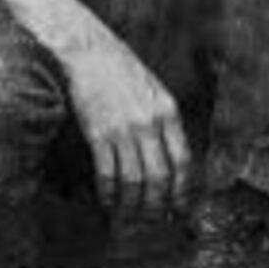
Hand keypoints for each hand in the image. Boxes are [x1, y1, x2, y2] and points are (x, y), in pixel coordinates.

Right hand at [58, 26, 192, 220]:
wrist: (86, 48)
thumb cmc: (119, 67)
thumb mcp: (153, 89)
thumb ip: (164, 120)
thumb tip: (171, 157)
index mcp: (167, 112)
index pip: (183, 162)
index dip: (182, 190)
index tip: (179, 207)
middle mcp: (148, 123)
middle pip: (160, 177)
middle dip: (158, 205)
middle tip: (153, 219)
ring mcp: (122, 129)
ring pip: (134, 180)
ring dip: (133, 204)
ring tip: (130, 216)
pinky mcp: (98, 132)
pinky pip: (107, 172)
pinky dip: (108, 193)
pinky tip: (107, 201)